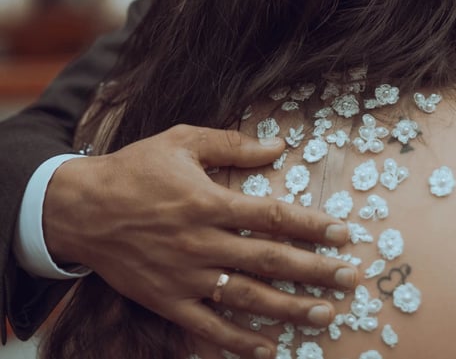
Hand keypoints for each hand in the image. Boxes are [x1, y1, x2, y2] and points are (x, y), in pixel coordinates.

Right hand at [43, 125, 356, 357]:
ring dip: (289, 308)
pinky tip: (268, 349)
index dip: (312, 226)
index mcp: (210, 202)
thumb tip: (278, 144)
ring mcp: (185, 277)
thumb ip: (233, 144)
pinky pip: (207, 327)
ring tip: (326, 315)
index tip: (344, 233)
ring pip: (247, 297)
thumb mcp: (184, 141)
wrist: (81, 208)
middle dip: (315, 270)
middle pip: (270, 260)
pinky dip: (238, 342)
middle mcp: (202, 243)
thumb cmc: (136, 168)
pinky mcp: (166, 301)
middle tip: (351, 278)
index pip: (274, 216)